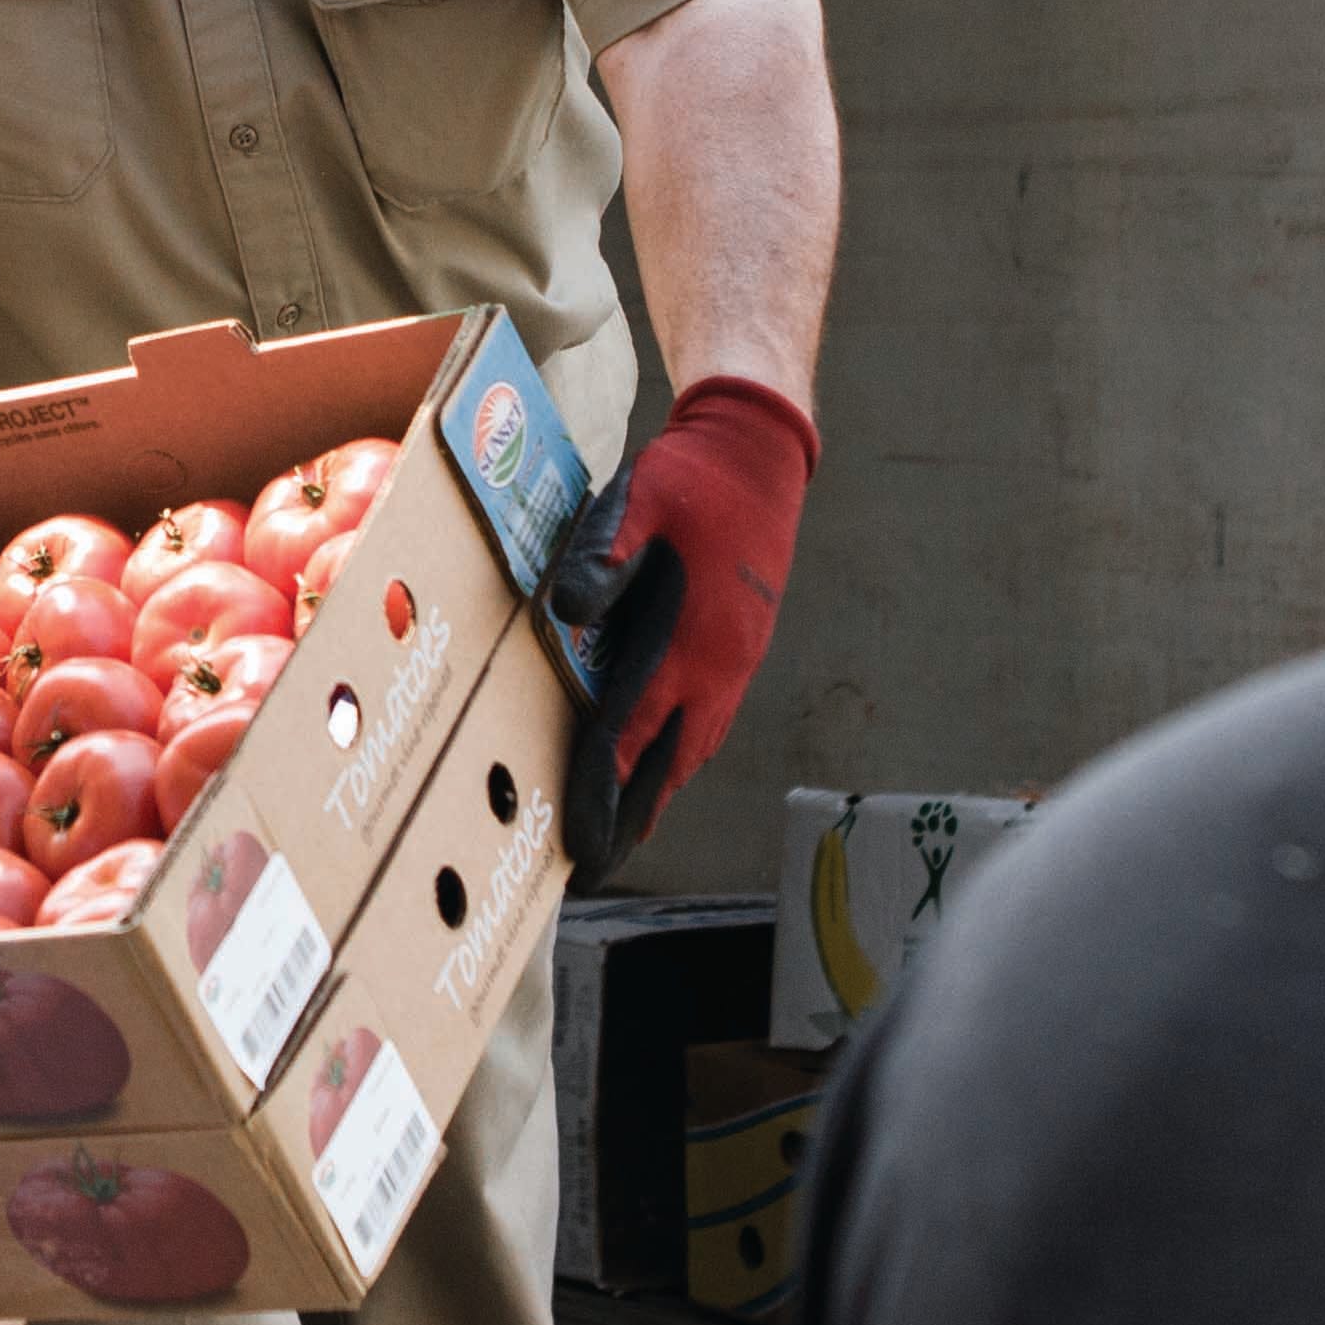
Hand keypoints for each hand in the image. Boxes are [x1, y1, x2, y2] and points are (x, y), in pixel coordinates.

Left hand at [540, 379, 814, 880]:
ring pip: (691, 750)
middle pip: (667, 767)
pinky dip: (676, 759)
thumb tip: (566, 611)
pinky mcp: (738, 651)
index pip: (632, 739)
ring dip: (655, 794)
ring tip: (619, 837)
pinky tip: (658, 768)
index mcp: (688, 645)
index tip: (577, 848)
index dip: (601, 795)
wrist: (758, 454)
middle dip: (628, 820)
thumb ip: (602, 558)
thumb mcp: (636, 505)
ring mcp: (734, 664)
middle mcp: (717, 669)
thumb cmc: (691, 479)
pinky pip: (704, 724)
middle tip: (591, 870)